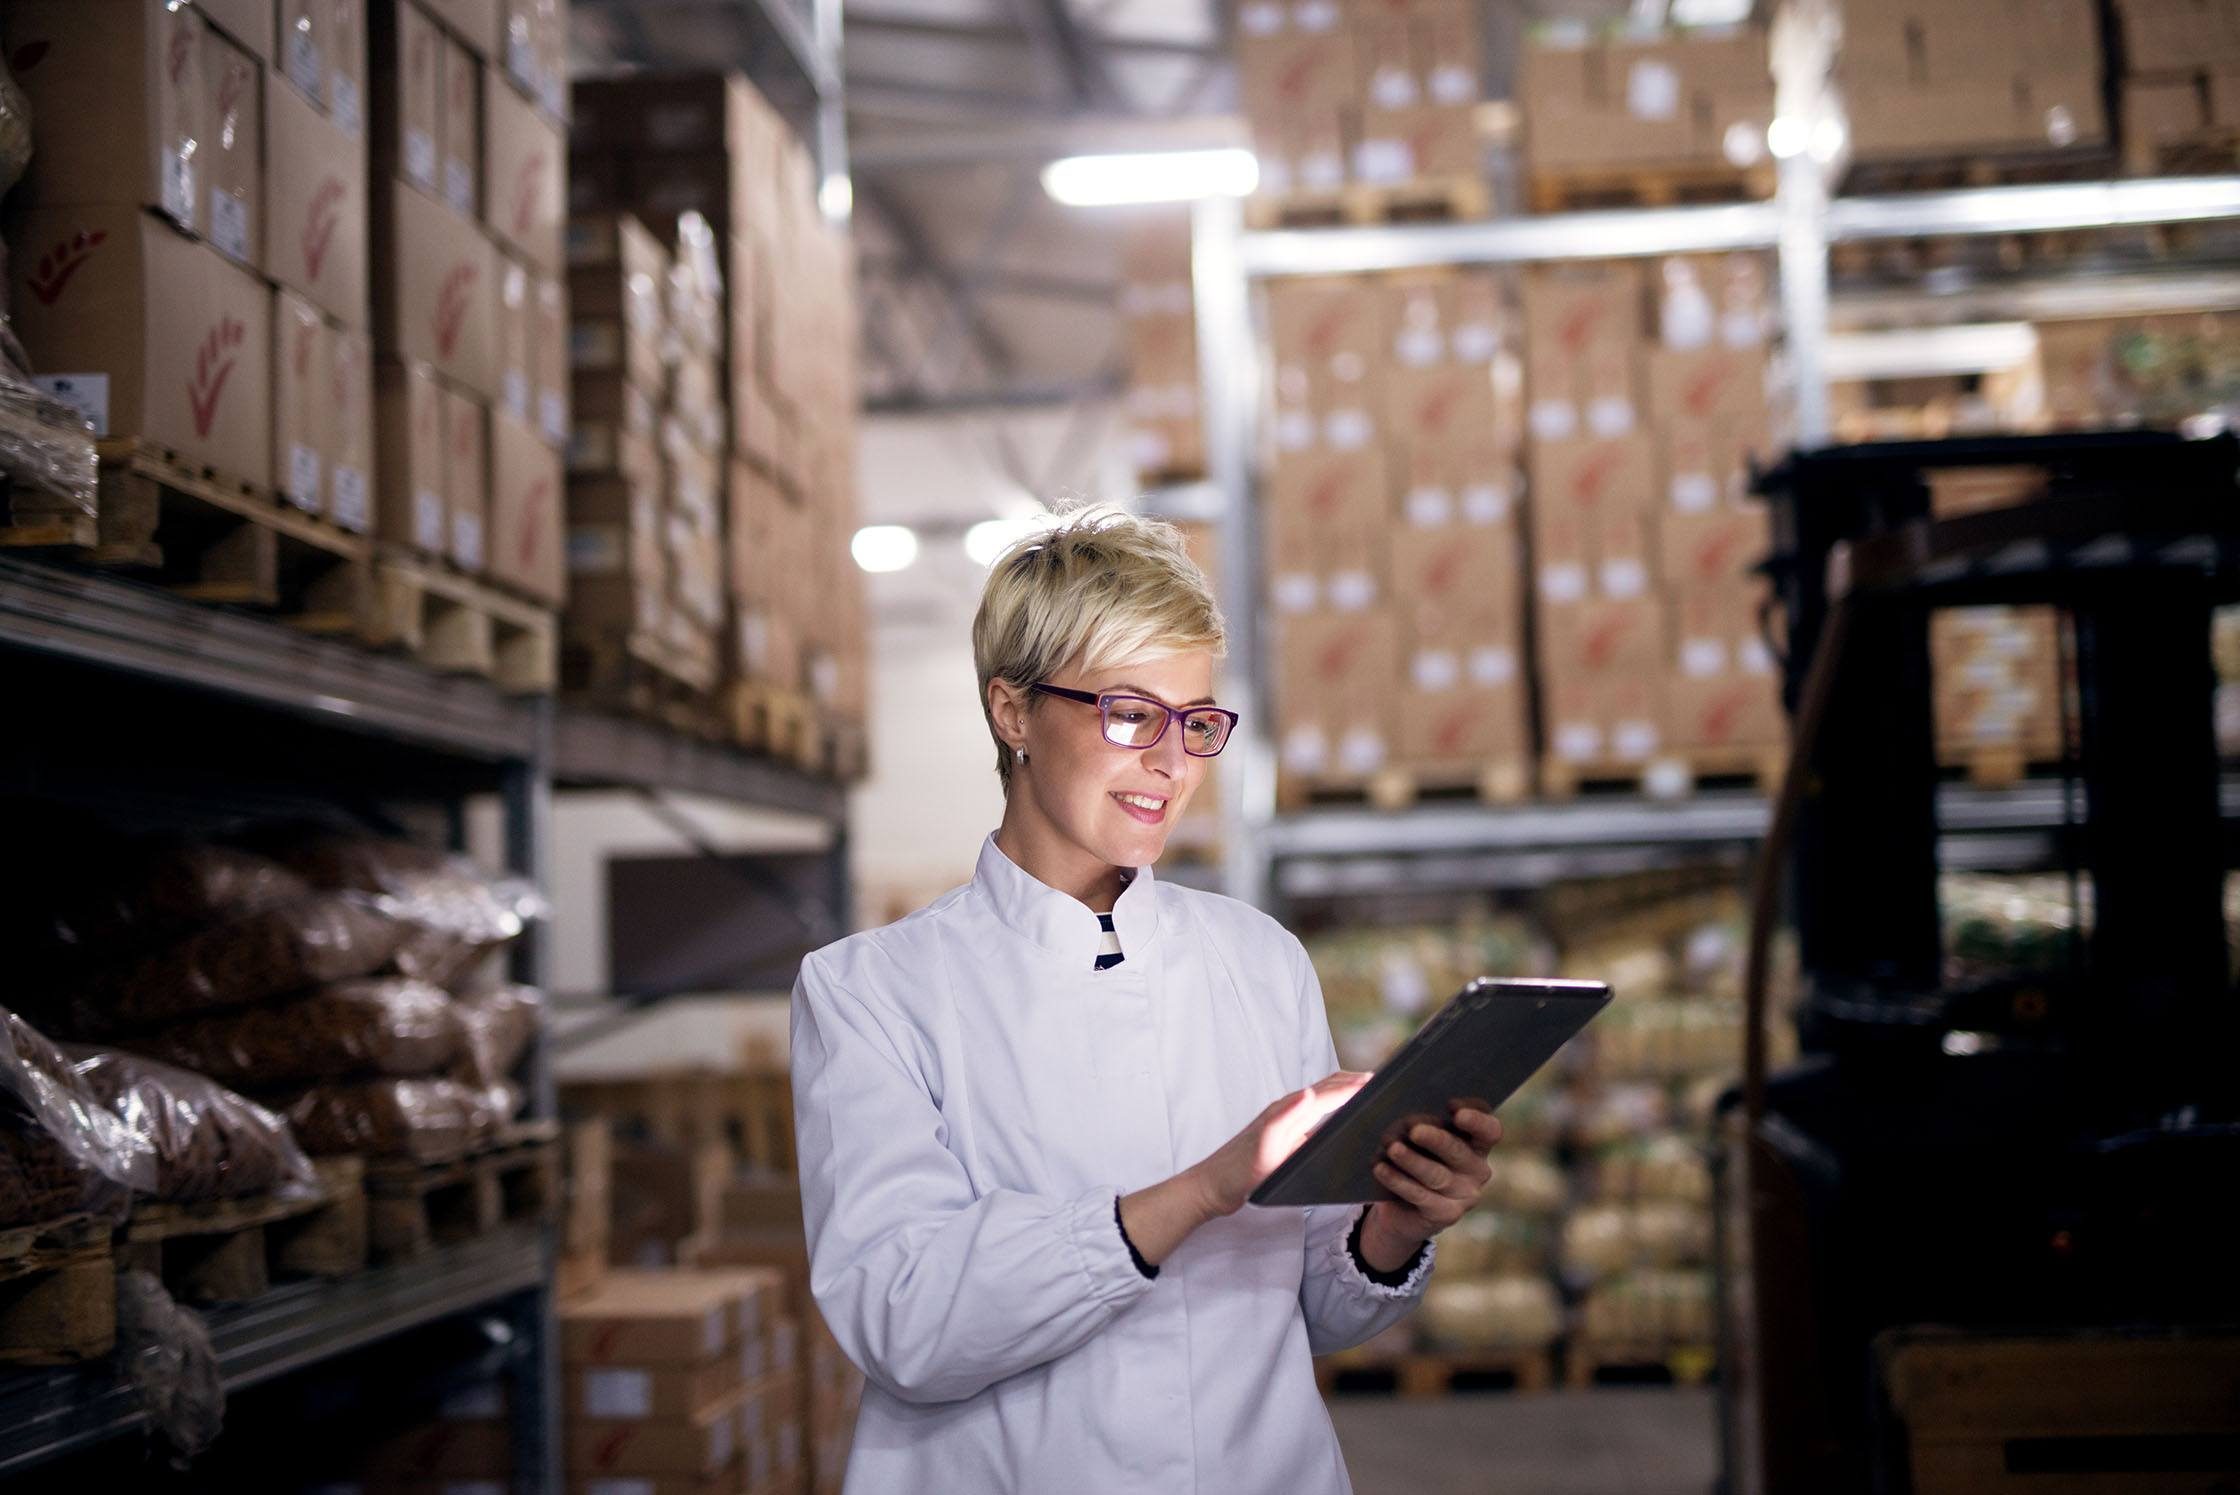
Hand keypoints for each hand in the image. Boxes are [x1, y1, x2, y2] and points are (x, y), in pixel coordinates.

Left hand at [1189, 1072, 1367, 1217]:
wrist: (1212, 1188)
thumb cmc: (1236, 1172)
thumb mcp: (1263, 1149)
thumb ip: (1285, 1119)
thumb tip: (1309, 1092)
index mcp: (1287, 1113)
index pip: (1327, 1094)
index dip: (1352, 1087)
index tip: (1375, 1081)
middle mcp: (1287, 1113)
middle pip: (1325, 1090)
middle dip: (1351, 1082)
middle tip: (1379, 1082)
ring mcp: (1286, 1125)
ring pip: (1321, 1101)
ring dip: (1343, 1093)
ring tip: (1366, 1092)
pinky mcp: (1284, 1139)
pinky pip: (1315, 1118)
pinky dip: (1333, 1110)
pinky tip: (1339, 1120)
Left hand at [1359, 1104, 1502, 1268]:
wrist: (1400, 1208)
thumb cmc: (1412, 1157)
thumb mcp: (1417, 1136)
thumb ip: (1419, 1123)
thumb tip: (1407, 1119)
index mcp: (1477, 1143)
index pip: (1489, 1128)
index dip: (1475, 1117)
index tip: (1451, 1107)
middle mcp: (1477, 1168)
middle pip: (1459, 1150)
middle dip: (1436, 1139)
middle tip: (1414, 1130)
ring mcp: (1464, 1194)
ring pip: (1437, 1175)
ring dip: (1412, 1161)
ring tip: (1392, 1149)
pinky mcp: (1447, 1214)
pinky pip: (1421, 1196)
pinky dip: (1399, 1181)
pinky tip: (1381, 1169)